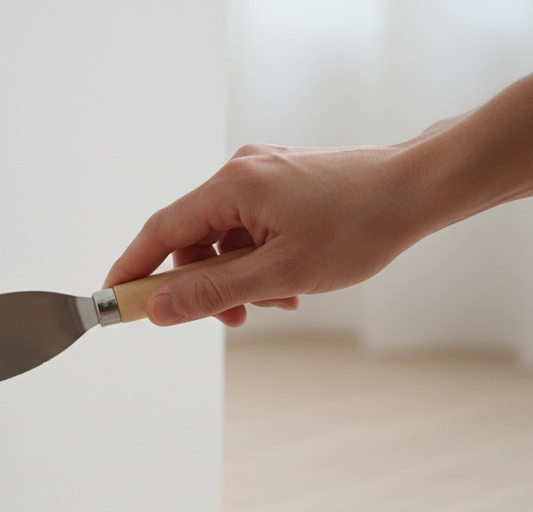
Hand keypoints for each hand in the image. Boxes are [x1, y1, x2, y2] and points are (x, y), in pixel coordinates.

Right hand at [104, 143, 431, 326]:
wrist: (418, 189)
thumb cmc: (359, 226)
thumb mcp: (280, 273)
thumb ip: (213, 292)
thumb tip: (158, 308)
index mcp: (232, 187)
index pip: (160, 232)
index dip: (132, 269)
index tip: (113, 300)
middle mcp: (241, 172)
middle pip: (193, 238)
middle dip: (207, 284)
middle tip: (232, 318)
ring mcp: (263, 174)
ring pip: (225, 238)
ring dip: (241, 276)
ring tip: (282, 298)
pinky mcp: (283, 181)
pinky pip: (251, 228)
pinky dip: (261, 259)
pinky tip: (294, 280)